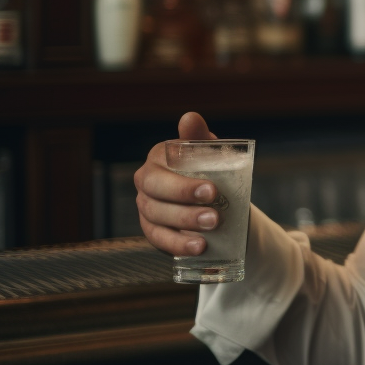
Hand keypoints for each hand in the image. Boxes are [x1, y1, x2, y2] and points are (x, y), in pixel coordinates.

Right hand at [132, 111, 221, 256]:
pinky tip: (199, 247)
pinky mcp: (153, 229)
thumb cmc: (211, 167)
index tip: (212, 191)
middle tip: (215, 216)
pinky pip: (160, 239)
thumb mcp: (209, 151)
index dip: (182, 184)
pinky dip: (178, 244)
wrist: (218, 196)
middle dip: (184, 207)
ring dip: (184, 226)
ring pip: (157, 218)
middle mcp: (146, 182)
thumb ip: (199, 137)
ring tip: (211, 231)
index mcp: (158, 159)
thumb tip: (190, 118)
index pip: (161, 171)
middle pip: (155, 196)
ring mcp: (147, 207)